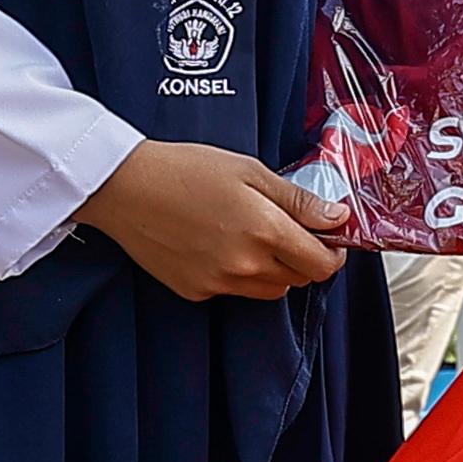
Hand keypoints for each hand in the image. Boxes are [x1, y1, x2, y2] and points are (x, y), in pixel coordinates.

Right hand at [80, 139, 351, 302]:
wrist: (126, 188)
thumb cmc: (185, 170)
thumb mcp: (251, 172)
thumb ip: (299, 200)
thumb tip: (337, 218)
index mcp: (266, 231)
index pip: (322, 265)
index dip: (333, 252)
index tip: (328, 236)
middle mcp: (245, 265)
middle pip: (299, 278)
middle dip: (303, 257)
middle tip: (286, 227)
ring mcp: (219, 283)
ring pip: (269, 290)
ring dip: (274, 269)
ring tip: (251, 234)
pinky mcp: (195, 291)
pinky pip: (234, 291)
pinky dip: (238, 274)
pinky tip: (219, 244)